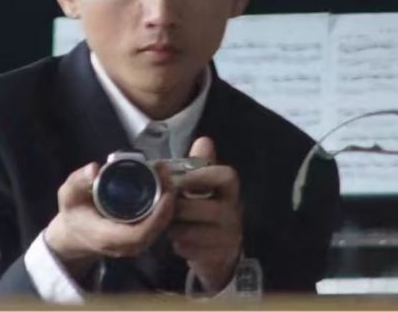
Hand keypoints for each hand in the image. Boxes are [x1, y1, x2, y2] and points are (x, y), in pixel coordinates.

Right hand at [44, 160, 174, 276]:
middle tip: (165, 173)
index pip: (140, 233)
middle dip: (167, 201)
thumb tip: (94, 168)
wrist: (72, 237)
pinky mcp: (140, 239)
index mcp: (108, 237)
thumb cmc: (73, 215)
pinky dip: (164, 206)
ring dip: (167, 202)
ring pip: (160, 226)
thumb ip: (78, 182)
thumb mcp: (68, 196)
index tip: (165, 191)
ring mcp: (134, 244)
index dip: (157, 214)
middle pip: (156, 228)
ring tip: (165, 175)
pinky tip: (163, 186)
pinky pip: (157, 224)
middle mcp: (125, 245)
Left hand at [168, 137, 242, 293]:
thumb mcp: (202, 184)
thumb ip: (199, 164)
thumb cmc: (204, 208)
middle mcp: (234, 211)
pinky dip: (179, 245)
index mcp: (230, 189)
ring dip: (176, 229)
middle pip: (208, 208)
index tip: (177, 179)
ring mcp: (229, 236)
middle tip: (163, 207)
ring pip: (196, 232)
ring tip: (168, 224)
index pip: (226, 176)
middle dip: (181, 209)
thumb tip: (203, 140)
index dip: (201, 176)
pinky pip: (192, 250)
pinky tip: (175, 240)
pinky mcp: (220, 256)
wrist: (216, 248)